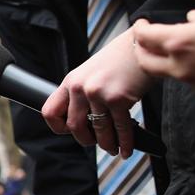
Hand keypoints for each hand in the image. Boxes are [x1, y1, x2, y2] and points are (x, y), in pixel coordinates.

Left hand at [42, 29, 155, 158]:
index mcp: (70, 82)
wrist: (144, 46)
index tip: (69, 132)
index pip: (50, 112)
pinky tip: (127, 148)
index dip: (58, 127)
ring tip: (113, 149)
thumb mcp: (91, 73)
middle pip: (74, 126)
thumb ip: (83, 93)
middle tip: (95, 143)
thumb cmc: (120, 60)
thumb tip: (84, 120)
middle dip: (85, 140)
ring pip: (99, 131)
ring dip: (107, 145)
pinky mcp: (118, 99)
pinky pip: (120, 129)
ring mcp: (98, 94)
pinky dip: (125, 143)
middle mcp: (80, 88)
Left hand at [132, 0, 194, 94]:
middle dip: (141, 51)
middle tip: (143, 41)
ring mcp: (194, 81)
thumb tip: (191, 19)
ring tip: (170, 49)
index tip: (141, 23)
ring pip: (167, 73)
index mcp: (179, 42)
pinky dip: (186, 69)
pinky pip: (189, 79)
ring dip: (164, 61)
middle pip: (145, 63)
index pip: (145, 37)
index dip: (139, 28)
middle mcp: (181, 65)